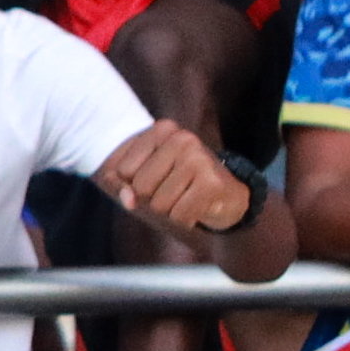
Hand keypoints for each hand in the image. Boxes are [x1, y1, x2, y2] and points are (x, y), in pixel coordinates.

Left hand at [93, 118, 251, 235]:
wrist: (227, 195)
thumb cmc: (177, 184)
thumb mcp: (144, 177)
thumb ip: (124, 186)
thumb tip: (128, 200)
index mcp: (162, 130)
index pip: (122, 170)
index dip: (132, 185)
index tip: (155, 178)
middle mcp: (182, 139)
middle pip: (140, 188)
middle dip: (152, 199)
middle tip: (174, 191)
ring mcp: (199, 159)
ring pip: (159, 205)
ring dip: (169, 211)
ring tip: (186, 198)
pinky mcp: (212, 183)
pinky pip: (179, 216)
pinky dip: (184, 220)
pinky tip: (197, 208)